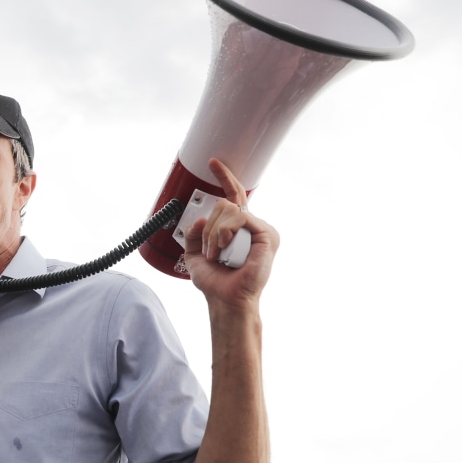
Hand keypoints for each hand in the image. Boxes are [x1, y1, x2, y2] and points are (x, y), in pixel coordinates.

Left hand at [183, 159, 279, 311]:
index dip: (224, 177)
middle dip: (209, 226)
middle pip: (225, 202)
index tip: (213, 163)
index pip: (234, 195)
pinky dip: (224, 232)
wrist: (226, 299)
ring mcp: (261, 229)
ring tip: (217, 253)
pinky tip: (225, 247)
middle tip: (211, 251)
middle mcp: (252, 226)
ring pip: (229, 209)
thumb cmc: (216, 281)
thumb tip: (201, 219)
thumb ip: (195, 233)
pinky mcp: (267, 235)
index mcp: (238, 228)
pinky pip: (239, 218)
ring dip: (215, 233)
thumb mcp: (195, 253)